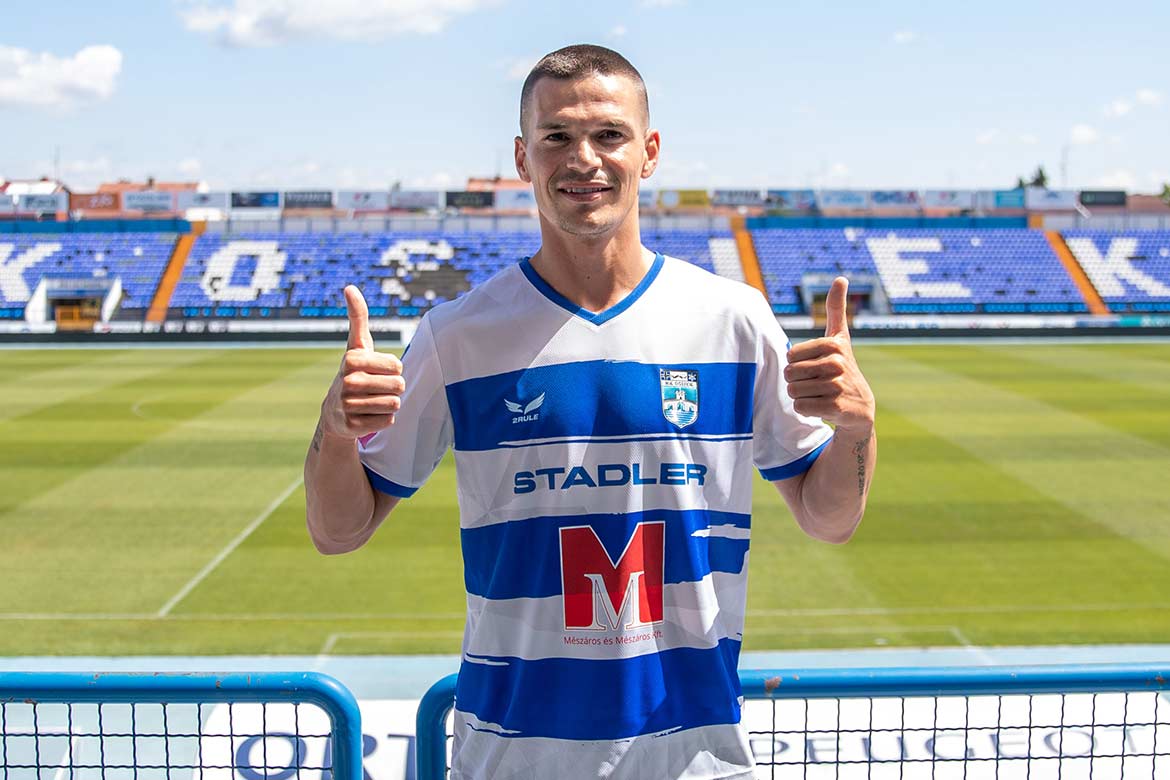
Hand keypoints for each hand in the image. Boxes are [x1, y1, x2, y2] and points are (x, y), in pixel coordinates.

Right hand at [320, 285, 403, 439]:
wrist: (334, 412)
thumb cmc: (354, 372)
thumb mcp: (357, 345)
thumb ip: (357, 316)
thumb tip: (349, 287)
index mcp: (352, 359)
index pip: (398, 366)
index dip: (393, 370)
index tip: (376, 371)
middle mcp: (348, 381)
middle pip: (399, 385)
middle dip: (393, 388)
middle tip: (375, 389)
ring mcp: (348, 405)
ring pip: (395, 405)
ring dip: (389, 404)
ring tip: (371, 401)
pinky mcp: (352, 426)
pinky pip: (388, 422)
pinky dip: (383, 420)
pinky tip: (367, 416)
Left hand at [784, 277, 874, 432]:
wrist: (860, 406)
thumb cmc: (843, 366)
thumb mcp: (840, 337)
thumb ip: (836, 308)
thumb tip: (841, 277)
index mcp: (833, 344)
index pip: (790, 355)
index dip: (797, 363)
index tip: (816, 366)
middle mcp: (837, 364)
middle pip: (789, 373)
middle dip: (797, 381)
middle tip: (816, 383)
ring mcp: (837, 386)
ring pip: (793, 391)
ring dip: (801, 396)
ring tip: (820, 394)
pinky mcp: (835, 407)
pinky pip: (800, 407)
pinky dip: (806, 409)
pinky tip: (822, 407)